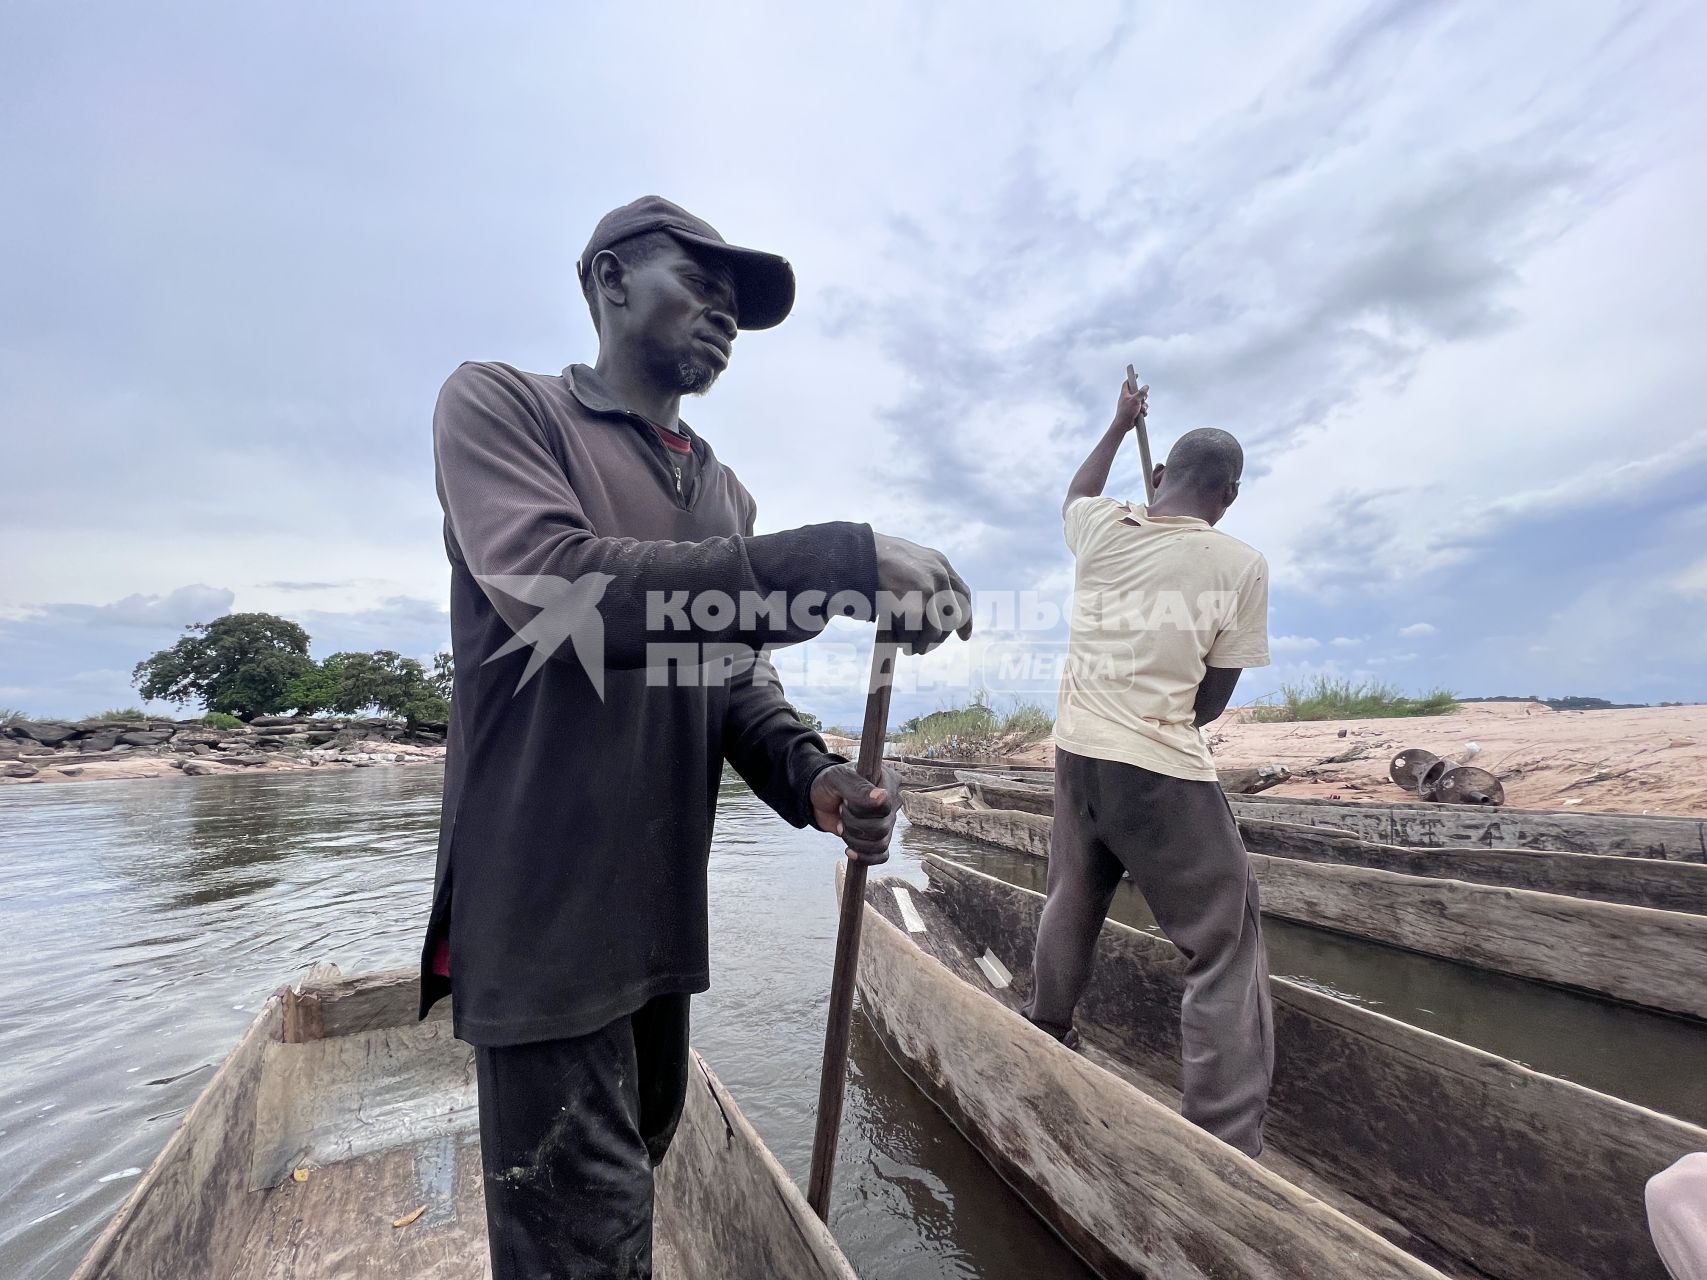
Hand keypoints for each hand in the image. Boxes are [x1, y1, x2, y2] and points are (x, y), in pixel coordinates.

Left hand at [810, 762, 900, 863]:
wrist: (817, 799)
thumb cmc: (828, 783)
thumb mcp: (837, 778)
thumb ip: (858, 787)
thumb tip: (882, 797)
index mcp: (888, 781)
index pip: (885, 806)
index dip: (861, 810)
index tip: (844, 800)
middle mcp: (892, 802)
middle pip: (882, 828)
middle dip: (853, 824)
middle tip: (841, 810)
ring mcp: (886, 821)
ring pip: (880, 844)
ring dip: (854, 838)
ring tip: (842, 825)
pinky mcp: (878, 837)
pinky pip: (881, 855)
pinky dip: (864, 856)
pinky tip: (849, 850)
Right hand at [872, 533, 973, 654]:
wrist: (855, 556)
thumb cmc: (872, 561)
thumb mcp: (905, 563)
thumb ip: (921, 581)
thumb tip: (927, 615)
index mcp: (938, 562)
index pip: (962, 594)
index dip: (965, 619)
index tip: (964, 637)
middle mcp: (940, 575)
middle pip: (952, 617)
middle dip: (939, 637)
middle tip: (923, 648)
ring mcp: (929, 589)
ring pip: (935, 630)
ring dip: (923, 644)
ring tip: (909, 649)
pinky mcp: (916, 604)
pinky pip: (916, 634)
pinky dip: (906, 641)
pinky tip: (897, 641)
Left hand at [1113, 380, 1148, 428]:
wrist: (1124, 424)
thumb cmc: (1126, 411)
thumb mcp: (1135, 400)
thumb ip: (1141, 392)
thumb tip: (1146, 386)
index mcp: (1125, 394)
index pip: (1127, 383)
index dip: (1132, 378)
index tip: (1136, 375)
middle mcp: (1128, 398)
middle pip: (1138, 392)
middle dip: (1143, 396)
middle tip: (1143, 398)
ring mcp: (1132, 405)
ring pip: (1142, 402)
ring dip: (1144, 406)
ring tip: (1141, 410)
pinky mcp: (1135, 411)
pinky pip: (1142, 409)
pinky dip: (1143, 411)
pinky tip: (1141, 414)